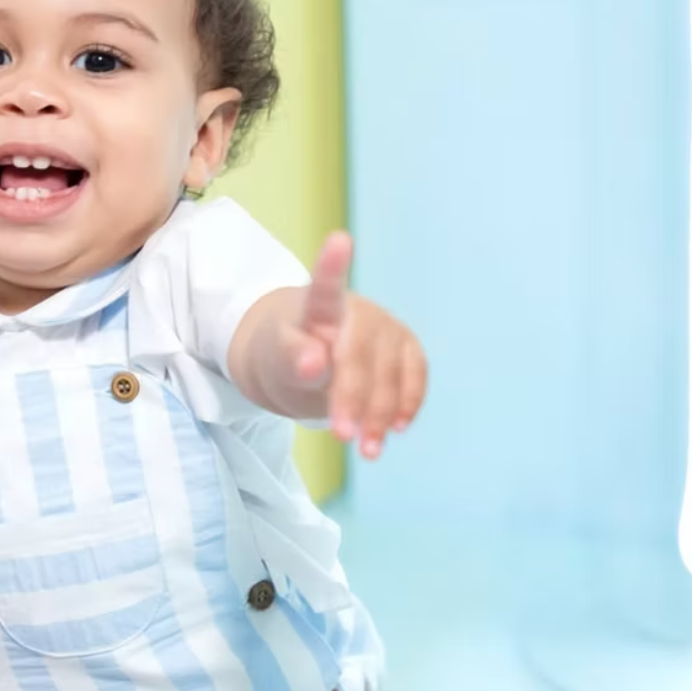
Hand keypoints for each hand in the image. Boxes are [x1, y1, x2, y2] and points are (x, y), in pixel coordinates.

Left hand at [290, 231, 427, 459]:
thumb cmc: (288, 353)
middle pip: (360, 351)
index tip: (339, 239)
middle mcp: (358, 309)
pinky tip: (398, 427)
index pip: (325, 283)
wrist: (307, 357)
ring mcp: (386, 326)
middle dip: (353, 396)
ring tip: (367, 450)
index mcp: (318, 304)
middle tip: (339, 435)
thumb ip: (292, 358)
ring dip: (382, 411)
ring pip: (391, 369)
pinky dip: (409, 401)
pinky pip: (416, 373)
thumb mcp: (275, 359)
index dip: (332, 263)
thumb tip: (313, 363)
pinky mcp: (405, 347)